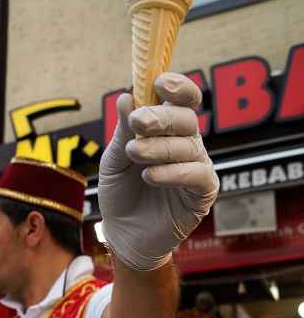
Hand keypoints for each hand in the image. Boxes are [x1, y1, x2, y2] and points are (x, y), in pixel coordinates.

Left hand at [98, 72, 218, 269]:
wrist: (124, 235)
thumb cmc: (120, 194)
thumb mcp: (114, 161)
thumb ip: (123, 132)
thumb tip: (127, 96)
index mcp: (167, 130)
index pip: (182, 100)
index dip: (177, 87)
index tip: (159, 82)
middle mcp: (186, 144)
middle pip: (186, 118)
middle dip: (162, 117)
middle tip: (139, 122)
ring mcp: (197, 167)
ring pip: (188, 146)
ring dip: (159, 148)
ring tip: (134, 154)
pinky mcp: (203, 193)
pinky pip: (197, 174)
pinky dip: (174, 172)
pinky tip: (150, 176)